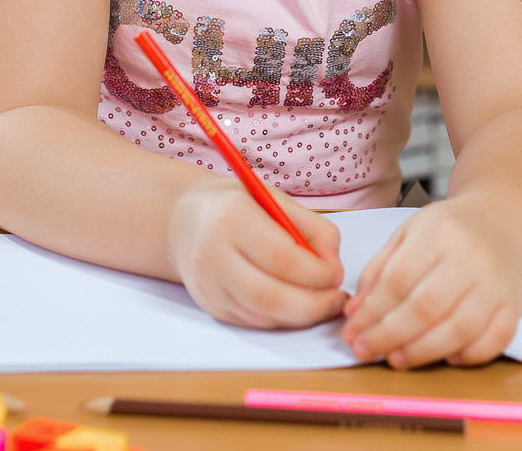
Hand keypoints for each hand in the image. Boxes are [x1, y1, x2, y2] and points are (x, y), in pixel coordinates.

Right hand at [167, 179, 344, 329]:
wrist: (185, 221)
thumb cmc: (237, 206)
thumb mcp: (275, 199)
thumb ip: (312, 228)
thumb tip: (334, 265)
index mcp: (232, 217)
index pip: (281, 256)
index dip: (317, 272)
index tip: (337, 274)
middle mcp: (213, 254)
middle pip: (270, 296)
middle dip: (313, 305)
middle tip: (336, 300)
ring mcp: (208, 285)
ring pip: (262, 316)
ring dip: (301, 316)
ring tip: (322, 303)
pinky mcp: (211, 306)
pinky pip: (253, 321)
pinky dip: (282, 318)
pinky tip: (297, 306)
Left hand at [341, 198, 521, 368]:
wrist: (501, 225)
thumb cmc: (448, 232)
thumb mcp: (407, 234)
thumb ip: (379, 270)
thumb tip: (355, 313)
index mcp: (437, 232)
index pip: (398, 279)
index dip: (371, 311)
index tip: (352, 331)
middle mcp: (470, 256)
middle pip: (425, 307)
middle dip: (389, 335)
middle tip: (365, 350)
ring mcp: (495, 283)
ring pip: (458, 329)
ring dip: (422, 352)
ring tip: (396, 359)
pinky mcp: (514, 305)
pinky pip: (493, 340)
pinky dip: (468, 356)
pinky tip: (445, 358)